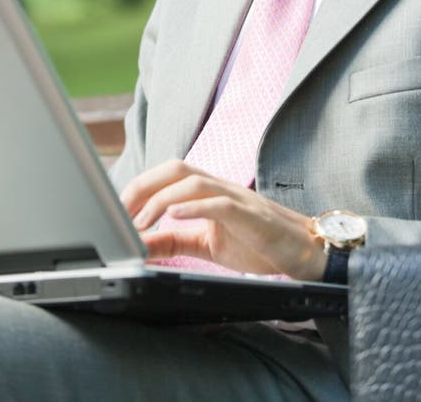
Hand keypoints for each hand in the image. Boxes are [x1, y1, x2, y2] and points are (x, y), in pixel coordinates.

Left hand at [120, 159, 327, 280]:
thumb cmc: (258, 243)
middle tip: (119, 213)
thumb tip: (139, 244)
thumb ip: (175, 241)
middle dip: (142, 186)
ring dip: (160, 199)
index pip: (168, 174)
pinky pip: (219, 203)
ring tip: (140, 221)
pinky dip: (193, 207)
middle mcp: (220, 186)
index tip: (115, 210)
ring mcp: (236, 197)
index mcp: (209, 190)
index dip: (139, 186)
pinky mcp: (251, 215)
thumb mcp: (207, 244)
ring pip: (193, 181)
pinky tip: (173, 216)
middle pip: (175, 168)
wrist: (305, 252)